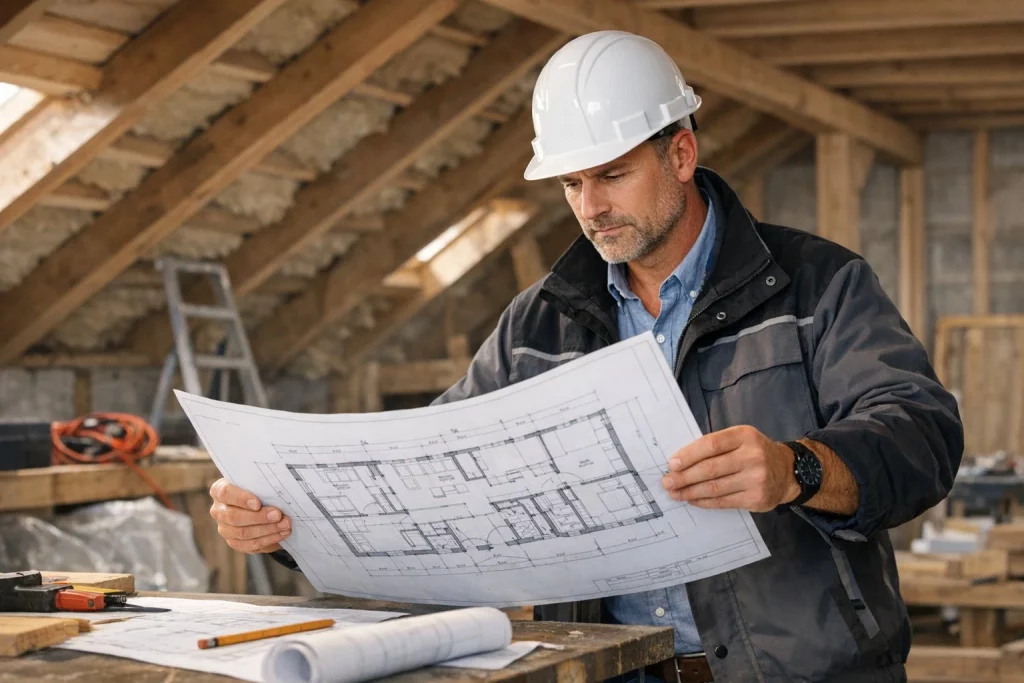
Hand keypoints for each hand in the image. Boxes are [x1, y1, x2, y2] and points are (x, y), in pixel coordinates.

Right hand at [209, 478, 291, 553]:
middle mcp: (218, 511)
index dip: (241, 499)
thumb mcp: (255, 482)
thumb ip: (261, 486)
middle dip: (259, 517)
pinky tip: (281, 534)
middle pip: (234, 517)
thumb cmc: (256, 488)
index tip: (258, 504)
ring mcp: (224, 528)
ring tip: (285, 525)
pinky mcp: (234, 542)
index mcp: (218, 491)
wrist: (256, 502)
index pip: (225, 493)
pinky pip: (250, 545)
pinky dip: (268, 540)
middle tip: (278, 515)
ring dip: (267, 530)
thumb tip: (278, 495)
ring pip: (243, 533)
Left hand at [661, 425, 799, 511]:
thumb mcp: (739, 439)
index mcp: (744, 436)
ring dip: (690, 492)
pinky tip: (692, 499)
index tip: (671, 464)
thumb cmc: (754, 452)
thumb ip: (715, 446)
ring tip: (675, 493)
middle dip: (684, 477)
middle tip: (667, 482)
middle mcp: (752, 456)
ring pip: (714, 488)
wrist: (787, 471)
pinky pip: (723, 502)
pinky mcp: (757, 499)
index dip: (688, 455)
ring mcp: (756, 479)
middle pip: (710, 469)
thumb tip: (680, 461)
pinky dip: (704, 502)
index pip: (711, 445)